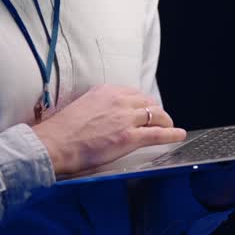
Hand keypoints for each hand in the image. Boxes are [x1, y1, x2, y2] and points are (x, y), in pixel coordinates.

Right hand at [31, 84, 186, 175]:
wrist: (55, 142)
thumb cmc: (62, 130)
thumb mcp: (81, 106)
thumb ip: (97, 107)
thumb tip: (103, 116)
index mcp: (106, 91)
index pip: (133, 94)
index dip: (141, 103)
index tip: (144, 109)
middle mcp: (119, 100)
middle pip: (147, 102)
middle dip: (155, 111)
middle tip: (158, 119)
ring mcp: (126, 118)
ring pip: (156, 115)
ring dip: (165, 121)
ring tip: (170, 127)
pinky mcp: (130, 137)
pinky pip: (158, 134)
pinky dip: (171, 134)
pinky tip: (179, 135)